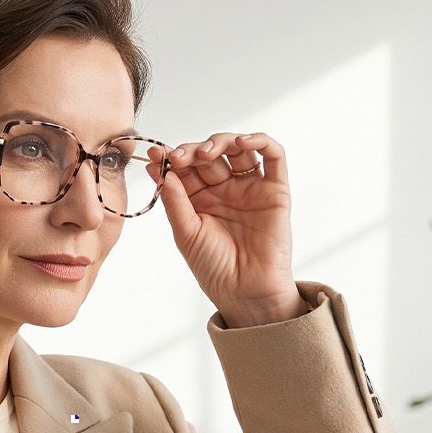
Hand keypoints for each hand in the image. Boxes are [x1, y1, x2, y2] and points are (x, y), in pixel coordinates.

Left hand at [146, 132, 299, 324]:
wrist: (246, 292)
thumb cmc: (215, 268)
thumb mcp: (185, 233)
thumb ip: (175, 199)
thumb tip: (159, 168)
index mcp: (200, 199)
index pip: (186, 168)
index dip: (171, 158)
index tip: (156, 155)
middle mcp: (225, 189)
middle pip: (210, 154)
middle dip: (192, 151)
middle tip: (179, 158)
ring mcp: (250, 187)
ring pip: (238, 149)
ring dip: (220, 142)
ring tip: (205, 153)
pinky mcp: (275, 190)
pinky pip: (274, 156)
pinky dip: (260, 141)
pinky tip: (242, 142)